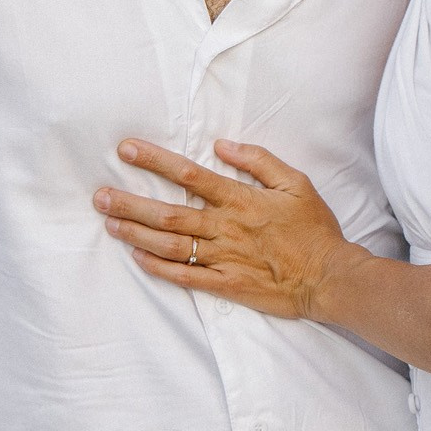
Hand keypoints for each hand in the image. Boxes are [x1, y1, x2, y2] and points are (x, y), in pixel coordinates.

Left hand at [95, 138, 357, 320]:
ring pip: (170, 245)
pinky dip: (159, 268)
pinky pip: (185, 277)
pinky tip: (137, 258)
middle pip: (169, 213)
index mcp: (241, 200)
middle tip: (100, 195)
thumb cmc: (314, 229)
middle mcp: (226, 228)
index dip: (155, 161)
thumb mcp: (296, 182)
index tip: (126, 150)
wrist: (330, 277)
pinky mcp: (226, 285)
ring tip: (109, 222)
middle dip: (131, 202)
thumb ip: (258, 160)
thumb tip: (222, 144)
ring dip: (136, 233)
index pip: (190, 175)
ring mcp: (224, 259)